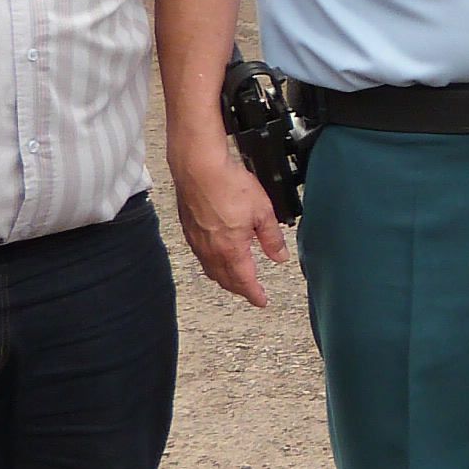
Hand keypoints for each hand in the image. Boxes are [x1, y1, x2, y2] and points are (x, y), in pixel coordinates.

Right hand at [174, 146, 288, 306]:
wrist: (198, 167)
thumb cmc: (227, 184)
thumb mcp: (263, 211)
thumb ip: (271, 237)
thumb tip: (279, 256)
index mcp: (231, 249)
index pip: (245, 281)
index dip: (254, 294)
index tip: (262, 301)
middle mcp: (211, 250)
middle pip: (226, 280)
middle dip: (240, 289)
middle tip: (251, 292)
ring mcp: (197, 241)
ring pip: (211, 270)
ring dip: (225, 278)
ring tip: (235, 278)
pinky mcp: (188, 230)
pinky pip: (201, 256)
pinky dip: (212, 264)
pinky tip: (217, 256)